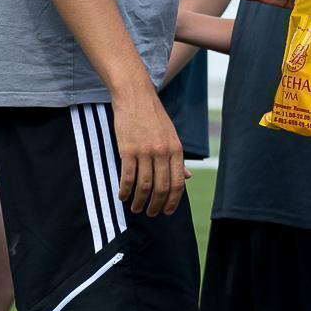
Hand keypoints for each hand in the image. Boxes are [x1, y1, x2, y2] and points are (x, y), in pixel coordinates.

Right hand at [111, 85, 186, 216]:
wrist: (135, 96)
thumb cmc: (153, 116)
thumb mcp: (171, 135)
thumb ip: (177, 158)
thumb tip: (188, 177)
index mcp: (176, 149)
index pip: (178, 182)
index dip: (174, 200)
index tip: (168, 212)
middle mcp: (163, 152)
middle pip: (162, 187)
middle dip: (157, 205)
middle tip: (151, 213)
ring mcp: (145, 151)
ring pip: (145, 185)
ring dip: (139, 201)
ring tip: (136, 208)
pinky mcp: (128, 149)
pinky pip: (127, 177)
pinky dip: (125, 190)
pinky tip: (122, 196)